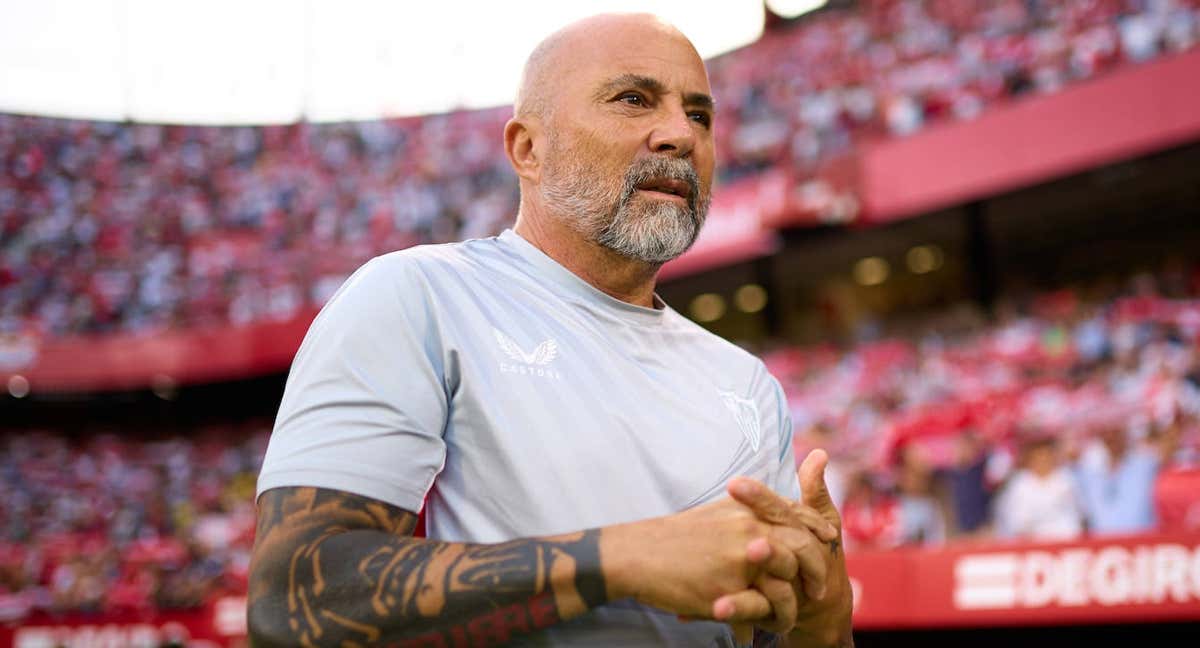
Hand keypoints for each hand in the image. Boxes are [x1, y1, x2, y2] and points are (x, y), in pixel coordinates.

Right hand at [602, 495, 804, 620]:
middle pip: (802, 547)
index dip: (817, 527)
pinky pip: (761, 610)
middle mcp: (749, 530)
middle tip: (819, 589)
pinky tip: (764, 629)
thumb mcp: (717, 513)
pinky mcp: (727, 589)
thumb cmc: (676, 536)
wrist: (639, 553)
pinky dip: (768, 620)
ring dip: (792, 606)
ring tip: (789, 618)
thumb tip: (775, 509)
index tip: (829, 539)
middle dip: (817, 569)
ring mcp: (740, 561)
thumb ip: (748, 510)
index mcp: (747, 509)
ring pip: (786, 586)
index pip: (796, 514)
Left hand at [722, 449, 852, 645]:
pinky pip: (757, 613)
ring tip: (744, 554)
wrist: (823, 606)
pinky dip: (736, 612)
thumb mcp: (814, 522)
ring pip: (774, 578)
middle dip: (759, 533)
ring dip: (758, 570)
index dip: (759, 497)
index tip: (735, 483)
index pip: (781, 511)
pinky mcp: (777, 614)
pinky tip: (711, 609)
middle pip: (781, 541)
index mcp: (802, 533)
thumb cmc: (816, 555)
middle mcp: (798, 559)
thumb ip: (812, 490)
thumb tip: (820, 454)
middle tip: (734, 524)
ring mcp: (789, 588)